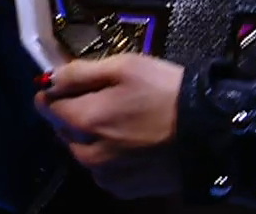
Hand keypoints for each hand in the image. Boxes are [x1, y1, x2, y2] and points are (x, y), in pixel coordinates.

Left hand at [35, 54, 184, 198]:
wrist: (207, 132)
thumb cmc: (166, 92)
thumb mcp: (126, 66)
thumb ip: (82, 72)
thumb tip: (51, 78)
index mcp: (86, 120)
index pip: (48, 107)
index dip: (54, 93)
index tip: (65, 86)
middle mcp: (89, 153)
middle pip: (64, 132)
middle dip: (74, 116)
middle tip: (102, 101)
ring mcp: (107, 175)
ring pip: (83, 153)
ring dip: (90, 139)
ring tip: (120, 123)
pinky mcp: (125, 189)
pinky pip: (104, 172)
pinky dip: (108, 158)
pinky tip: (130, 145)